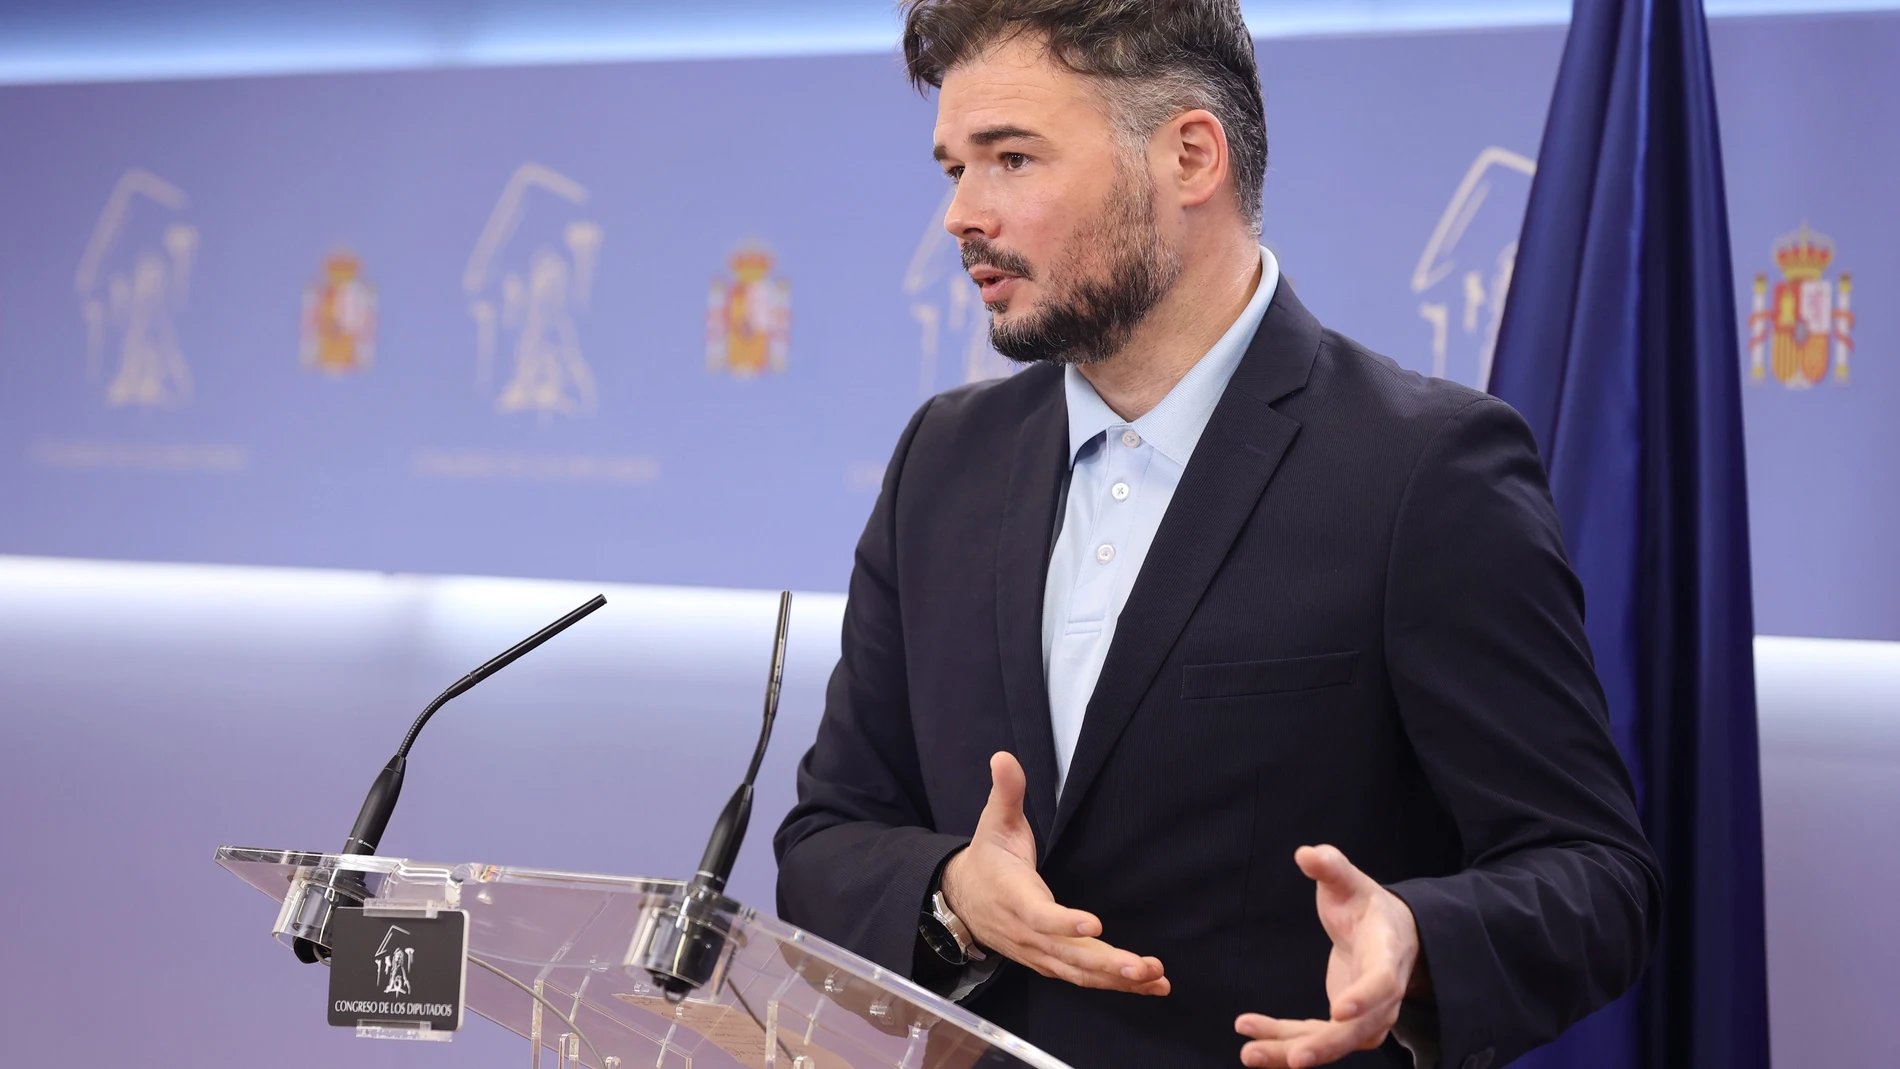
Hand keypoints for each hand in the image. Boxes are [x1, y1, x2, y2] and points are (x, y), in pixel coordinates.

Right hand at [941, 752, 1168, 995]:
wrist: (963, 898)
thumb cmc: (988, 858)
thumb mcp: (993, 821)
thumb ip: (1006, 792)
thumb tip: (1003, 757)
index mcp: (1014, 897)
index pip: (1038, 916)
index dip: (1063, 923)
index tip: (1093, 924)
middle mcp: (1027, 933)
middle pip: (1067, 955)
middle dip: (1106, 963)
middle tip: (1143, 966)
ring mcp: (1039, 952)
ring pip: (1079, 972)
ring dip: (1117, 977)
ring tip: (1155, 977)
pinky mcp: (1050, 961)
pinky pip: (1083, 977)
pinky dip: (1116, 984)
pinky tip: (1150, 985)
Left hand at [1236, 845, 1422, 1067]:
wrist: (1389, 935)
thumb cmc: (1366, 906)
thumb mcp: (1351, 882)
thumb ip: (1331, 867)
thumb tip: (1306, 853)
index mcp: (1388, 955)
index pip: (1383, 982)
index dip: (1364, 998)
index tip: (1338, 1012)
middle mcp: (1383, 997)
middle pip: (1358, 1030)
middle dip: (1324, 1045)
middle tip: (1292, 1058)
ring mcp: (1365, 1017)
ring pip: (1333, 1044)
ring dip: (1292, 1053)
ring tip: (1249, 1053)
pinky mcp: (1344, 1027)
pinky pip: (1314, 1041)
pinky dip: (1283, 1045)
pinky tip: (1251, 1043)